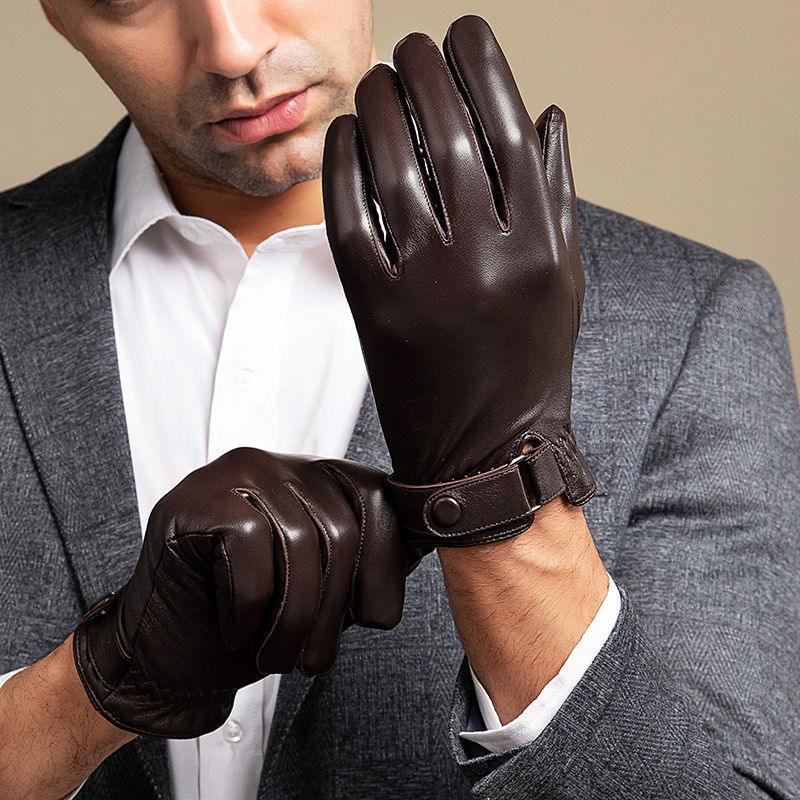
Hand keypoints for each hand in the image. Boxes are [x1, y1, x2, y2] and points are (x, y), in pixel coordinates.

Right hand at [72, 448, 411, 737]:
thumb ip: (374, 556)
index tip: (375, 618)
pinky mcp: (197, 497)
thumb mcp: (330, 591)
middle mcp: (282, 463)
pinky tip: (236, 629)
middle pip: (339, 529)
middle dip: (333, 611)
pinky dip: (249, 605)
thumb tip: (441, 525)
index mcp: (318, 477)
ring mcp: (236, 473)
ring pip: (297, 542)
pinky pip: (249, 547)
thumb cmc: (254, 622)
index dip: (385, 566)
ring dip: (293, 620)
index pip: (378, 500)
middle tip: (314, 662)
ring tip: (279, 657)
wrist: (171, 653)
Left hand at [322, 14, 595, 548]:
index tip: (463, 31)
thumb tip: (548, 111)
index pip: (510, 126)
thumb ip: (557, 193)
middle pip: (449, 132)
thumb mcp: (564, 278)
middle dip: (426, 71)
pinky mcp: (376, 308)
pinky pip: (350, 216)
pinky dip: (343, 163)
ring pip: (396, 165)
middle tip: (412, 46)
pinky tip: (344, 131)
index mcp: (541, 243)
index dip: (483, 66)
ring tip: (378, 79)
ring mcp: (427, 283)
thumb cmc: (527, 362)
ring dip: (380, 104)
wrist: (486, 450)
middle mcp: (488, 256)